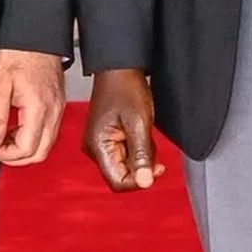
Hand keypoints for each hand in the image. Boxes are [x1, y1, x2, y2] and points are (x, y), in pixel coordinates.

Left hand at [0, 49, 66, 165]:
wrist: (35, 35)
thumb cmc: (17, 53)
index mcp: (38, 108)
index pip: (26, 149)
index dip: (5, 155)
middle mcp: (53, 111)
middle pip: (40, 153)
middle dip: (16, 157)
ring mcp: (58, 108)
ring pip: (46, 145)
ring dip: (25, 148)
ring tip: (5, 136)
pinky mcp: (58, 104)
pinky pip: (49, 131)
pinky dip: (33, 136)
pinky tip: (17, 126)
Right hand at [83, 69, 164, 191]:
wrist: (120, 68)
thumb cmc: (125, 88)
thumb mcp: (139, 123)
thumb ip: (142, 155)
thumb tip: (144, 182)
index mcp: (97, 146)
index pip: (117, 182)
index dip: (139, 180)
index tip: (156, 169)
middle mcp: (94, 148)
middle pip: (122, 174)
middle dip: (142, 165)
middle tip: (151, 144)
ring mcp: (100, 144)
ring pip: (126, 165)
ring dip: (141, 155)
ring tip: (144, 133)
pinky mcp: (107, 139)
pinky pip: (125, 154)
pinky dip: (137, 148)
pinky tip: (140, 132)